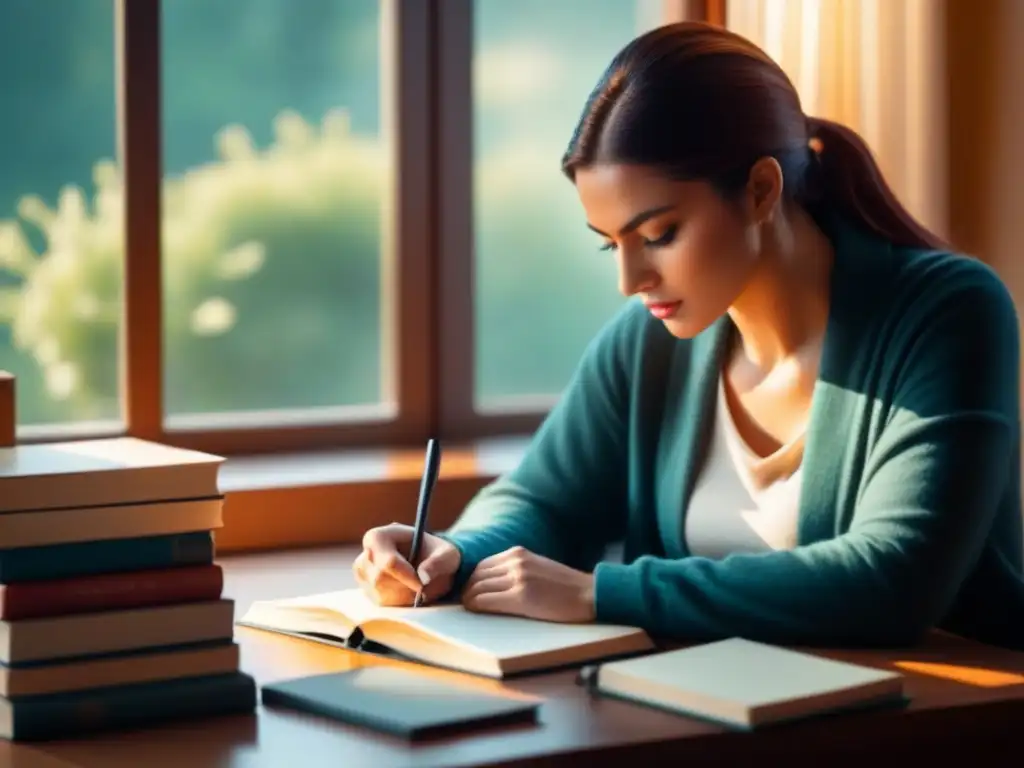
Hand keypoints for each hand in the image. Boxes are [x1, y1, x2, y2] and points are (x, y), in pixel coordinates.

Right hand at [353, 523, 460, 606]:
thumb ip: (439, 562)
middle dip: (405, 587)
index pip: (387, 561)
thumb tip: (423, 578)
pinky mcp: (367, 591)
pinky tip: (409, 593)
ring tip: (418, 588)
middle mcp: (366, 555)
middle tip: (424, 588)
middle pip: (381, 579)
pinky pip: (381, 603)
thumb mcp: (447, 554)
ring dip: (404, 596)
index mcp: (380, 537)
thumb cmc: (437, 554)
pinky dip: (399, 602)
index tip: (422, 584)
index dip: (406, 575)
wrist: (431, 564)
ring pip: (380, 593)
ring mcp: (364, 574)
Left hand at [461, 546, 595, 622]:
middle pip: (476, 576)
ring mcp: (518, 578)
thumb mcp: (537, 567)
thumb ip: (516, 570)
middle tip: (466, 604)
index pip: (482, 565)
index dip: (473, 581)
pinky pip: (486, 601)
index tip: (470, 593)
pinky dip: (476, 606)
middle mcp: (515, 561)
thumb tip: (491, 584)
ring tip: (470, 610)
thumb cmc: (565, 587)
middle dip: (468, 590)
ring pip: (478, 588)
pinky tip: (477, 612)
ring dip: (469, 600)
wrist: (589, 595)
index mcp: (518, 553)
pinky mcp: (521, 597)